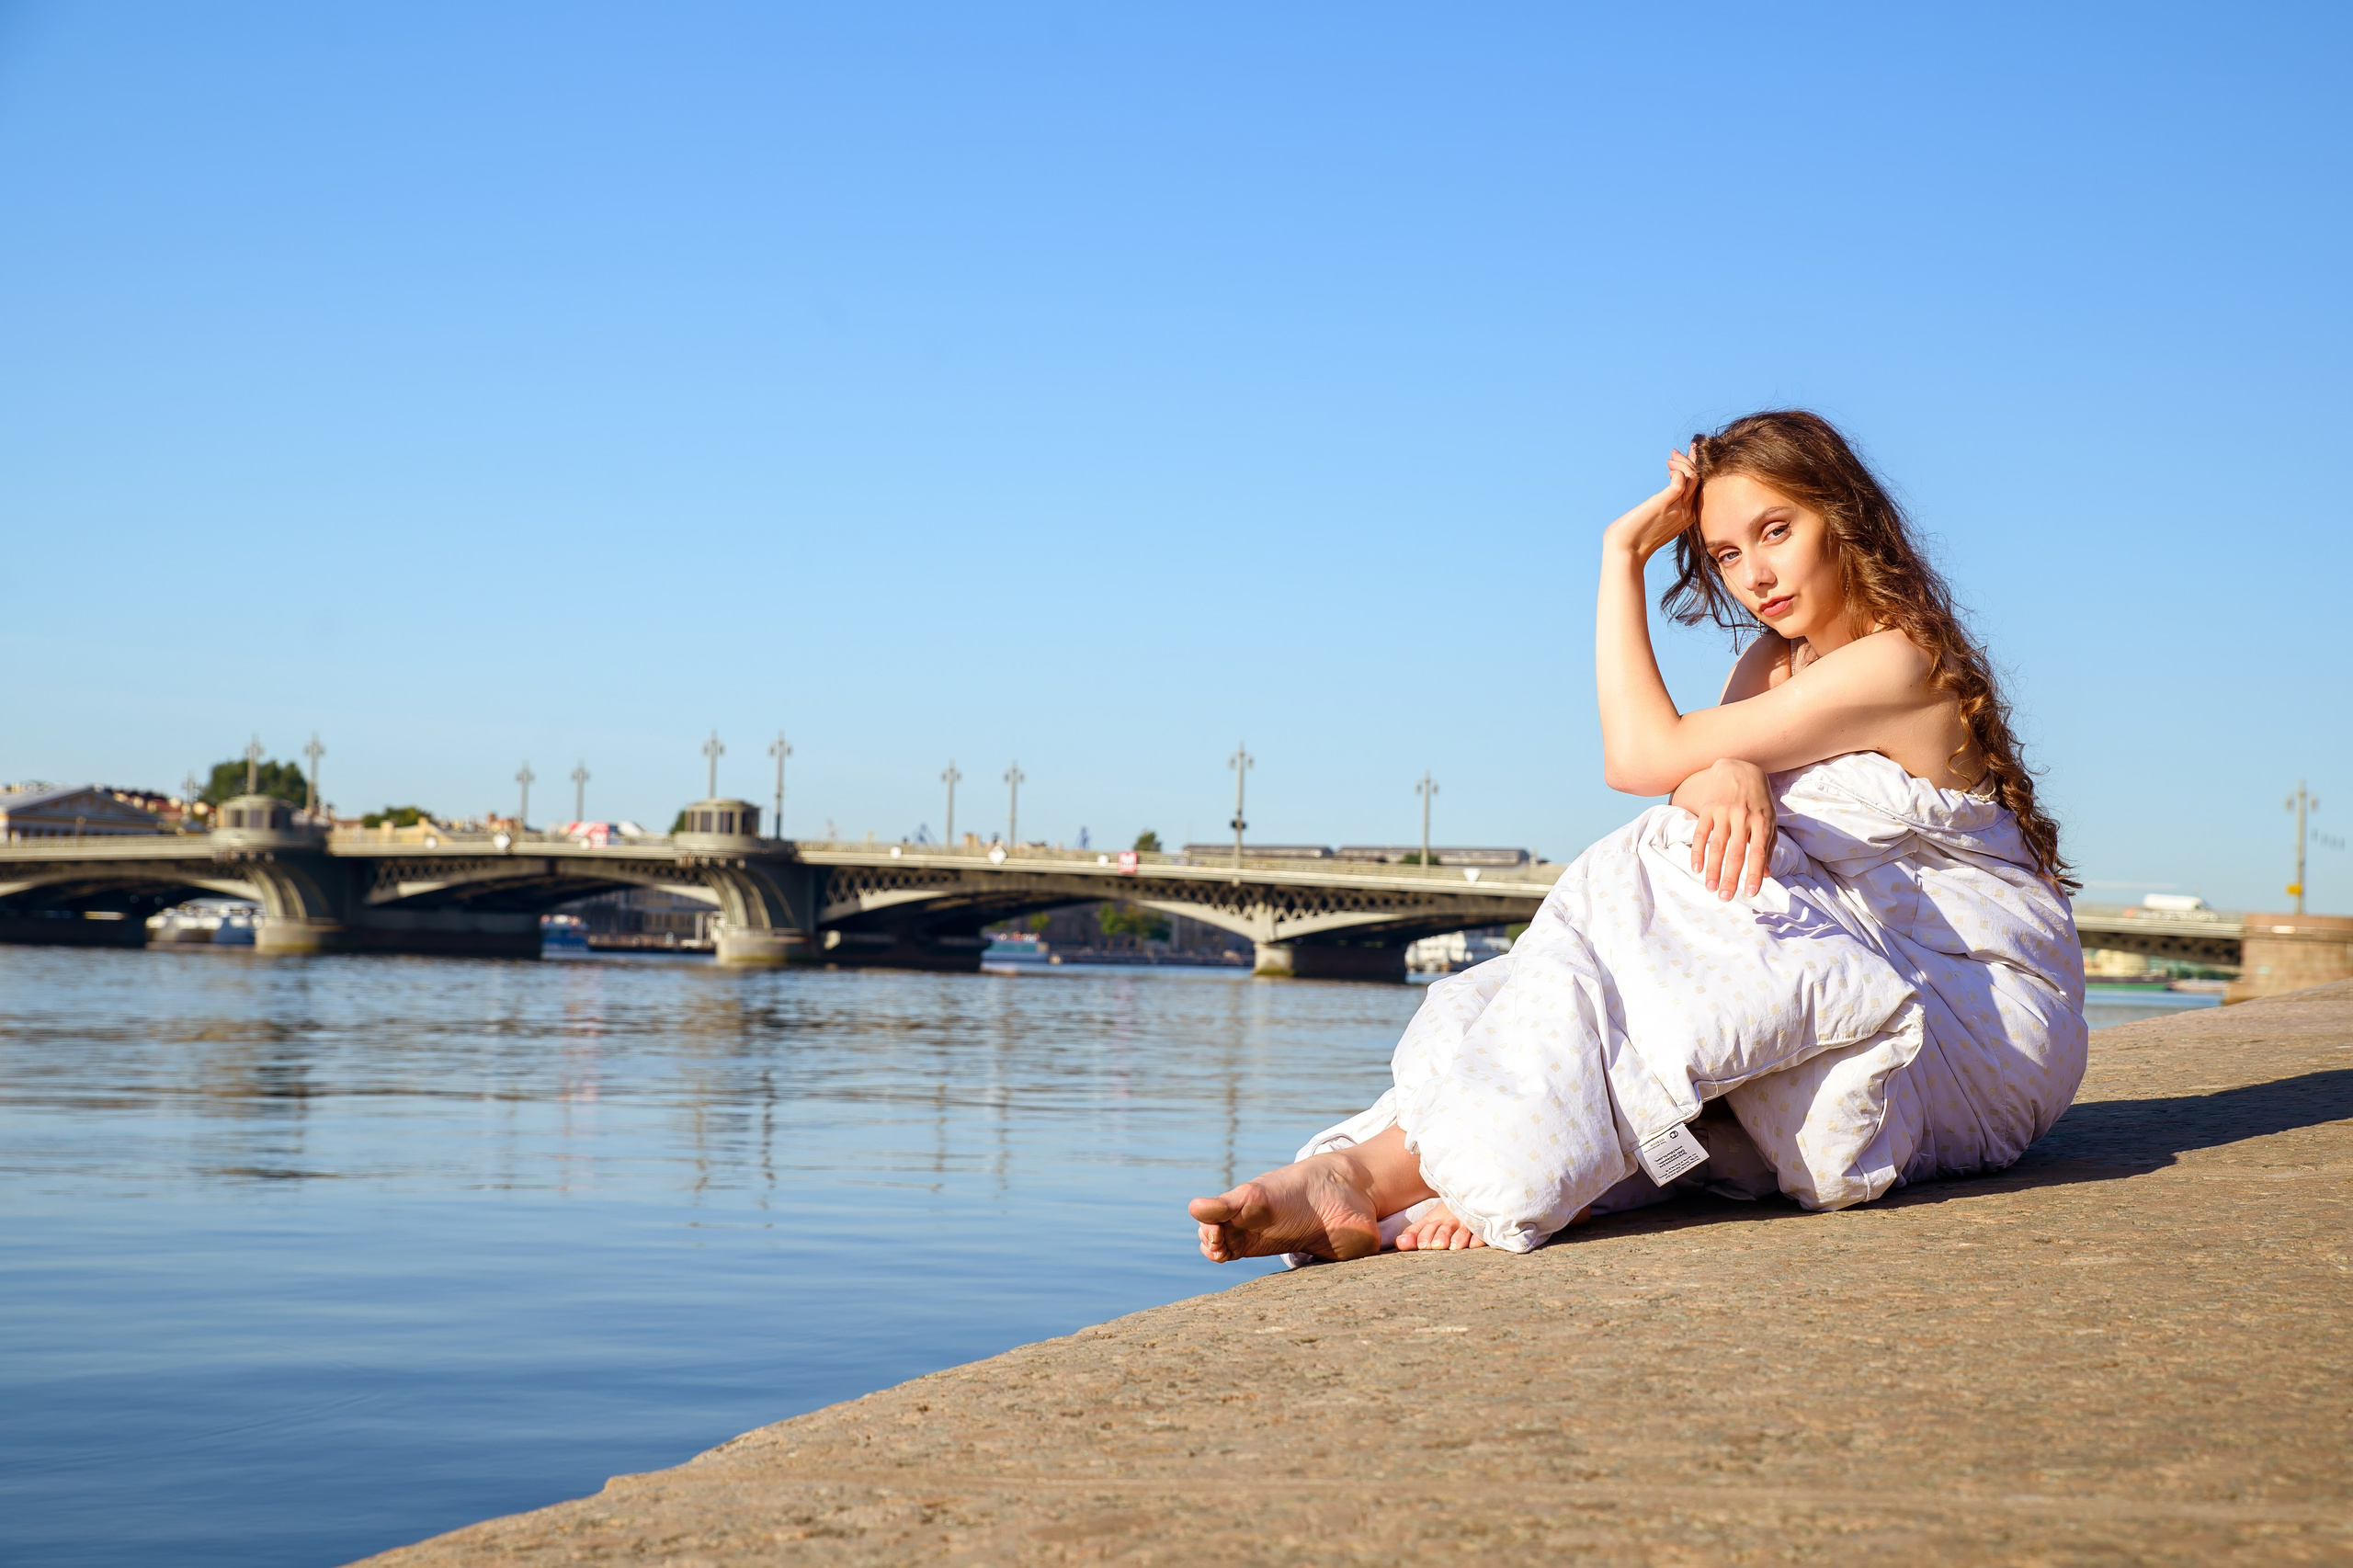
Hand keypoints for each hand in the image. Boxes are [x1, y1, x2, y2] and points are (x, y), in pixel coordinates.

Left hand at [1393, 1203, 1484, 1250]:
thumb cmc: (1448, 1216)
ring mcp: (1466, 1221)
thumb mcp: (1431, 1222)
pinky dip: (1478, 1237)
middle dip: (1439, 1236)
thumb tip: (1399, 1243)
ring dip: (1458, 1238)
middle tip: (1435, 1246)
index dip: (1420, 1235)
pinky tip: (1473, 1244)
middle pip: (1443, 1228)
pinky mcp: (1482, 1225)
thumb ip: (1414, 1233)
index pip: (1424, 1227)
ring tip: (1453, 1247)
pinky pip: (1480, 1232)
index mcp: (1435, 1218)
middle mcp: (1450, 1219)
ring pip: (1462, 1230)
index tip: (1420, 1245)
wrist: (1471, 1193)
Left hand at [1601, 448, 1699, 563]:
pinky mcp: (1663, 504)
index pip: (1700, 487)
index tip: (1690, 452)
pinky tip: (1669, 471)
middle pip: (1700, 480)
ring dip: (1683, 464)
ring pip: (1694, 479)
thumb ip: (1668, 507)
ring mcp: (1677, 509)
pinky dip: (1678, 473)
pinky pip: (1679, 484)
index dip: (1697, 468)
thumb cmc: (1637, 535)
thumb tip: (1668, 494)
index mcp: (1688, 516)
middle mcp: (1687, 513)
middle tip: (1673, 455)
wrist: (1624, 550)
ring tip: (1669, 461)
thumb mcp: (1659, 518)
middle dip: (1690, 461)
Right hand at [1670, 757, 1775, 899]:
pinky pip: (1701, 833)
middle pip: (1735, 853)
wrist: (1740, 768)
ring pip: (1717, 846)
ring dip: (1712, 869)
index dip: (1753, 874)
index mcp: (1762, 822)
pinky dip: (1698, 852)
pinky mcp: (1708, 808)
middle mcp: (1743, 817)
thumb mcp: (1770, 820)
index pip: (1758, 853)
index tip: (1750, 893)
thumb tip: (1765, 874)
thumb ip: (1769, 846)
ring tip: (1710, 888)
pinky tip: (1697, 868)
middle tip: (1725, 898)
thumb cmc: (1759, 799)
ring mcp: (1724, 812)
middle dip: (1730, 877)